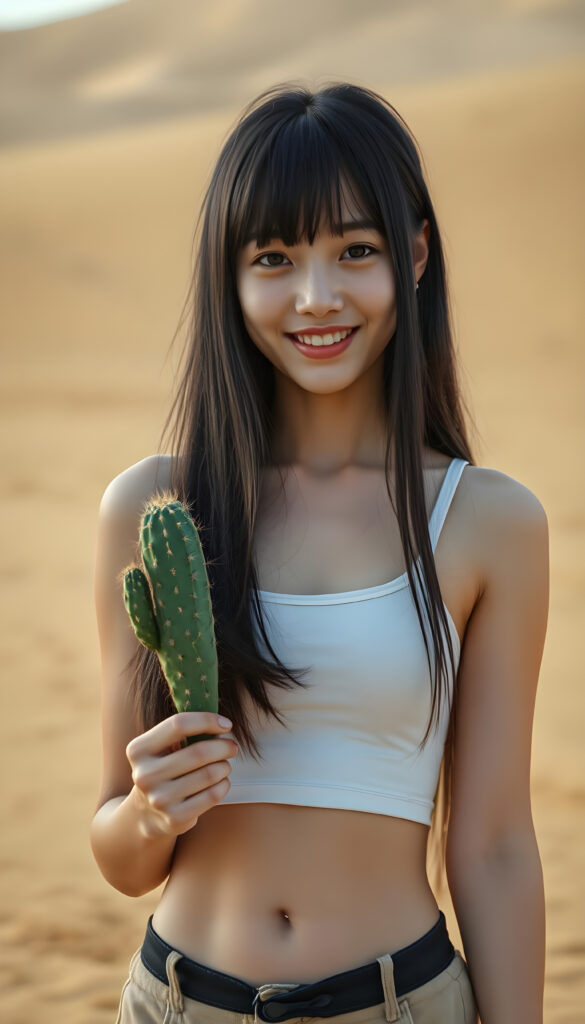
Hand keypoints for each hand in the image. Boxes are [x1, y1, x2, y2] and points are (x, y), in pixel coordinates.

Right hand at [126, 712, 238, 837]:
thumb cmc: (163, 769)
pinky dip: (224, 784)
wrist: (146, 813)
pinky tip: (222, 782)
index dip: (207, 720)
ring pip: (209, 774)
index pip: (178, 725)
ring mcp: (158, 799)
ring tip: (224, 765)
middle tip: (232, 747)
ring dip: (225, 766)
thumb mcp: (161, 748)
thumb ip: (182, 731)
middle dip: (223, 746)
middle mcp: (145, 775)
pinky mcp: (174, 818)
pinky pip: (212, 795)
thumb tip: (220, 721)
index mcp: (139, 750)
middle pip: (198, 752)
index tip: (226, 724)